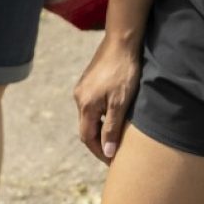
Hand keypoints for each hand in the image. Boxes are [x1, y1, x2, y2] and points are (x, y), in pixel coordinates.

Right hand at [73, 34, 140, 164]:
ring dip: (101, 129)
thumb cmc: (123, 71)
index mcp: (85, 105)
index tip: (114, 162)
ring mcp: (82, 88)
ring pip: (89, 117)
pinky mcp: (88, 81)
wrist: (121, 41)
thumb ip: (112, 128)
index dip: (100, 152)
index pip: (87, 138)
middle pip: (86, 128)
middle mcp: (79, 97)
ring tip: (118, 137)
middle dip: (100, 143)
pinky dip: (101, 116)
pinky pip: (92, 106)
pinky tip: (115, 116)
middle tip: (117, 153)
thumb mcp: (120, 103)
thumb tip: (107, 152)